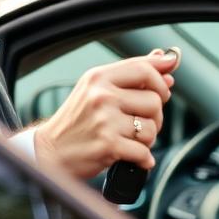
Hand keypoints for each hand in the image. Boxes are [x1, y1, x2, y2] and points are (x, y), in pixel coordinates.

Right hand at [33, 49, 178, 179]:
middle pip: (155, 100)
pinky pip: (144, 151)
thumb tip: (168, 61)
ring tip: (129, 140)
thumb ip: (132, 75)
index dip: (161, 80)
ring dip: (147, 139)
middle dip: (155, 116)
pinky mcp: (108, 144)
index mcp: (99, 77)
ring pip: (152, 127)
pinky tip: (131, 156)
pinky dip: (142, 158)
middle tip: (138, 123)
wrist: (50, 151)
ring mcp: (105, 120)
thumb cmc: (77, 120)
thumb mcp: (97, 89)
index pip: (144, 68)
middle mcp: (101, 95)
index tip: (164, 90)